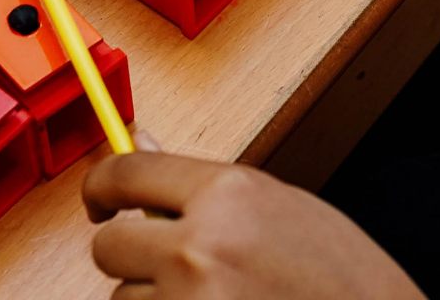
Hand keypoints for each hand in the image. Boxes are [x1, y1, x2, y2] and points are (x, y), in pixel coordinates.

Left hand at [83, 148, 426, 299]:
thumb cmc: (342, 276)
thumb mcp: (278, 207)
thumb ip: (206, 187)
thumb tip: (141, 153)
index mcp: (228, 194)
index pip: (128, 173)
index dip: (101, 186)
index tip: (97, 199)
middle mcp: (201, 247)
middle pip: (109, 246)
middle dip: (129, 255)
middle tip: (164, 263)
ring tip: (208, 297)